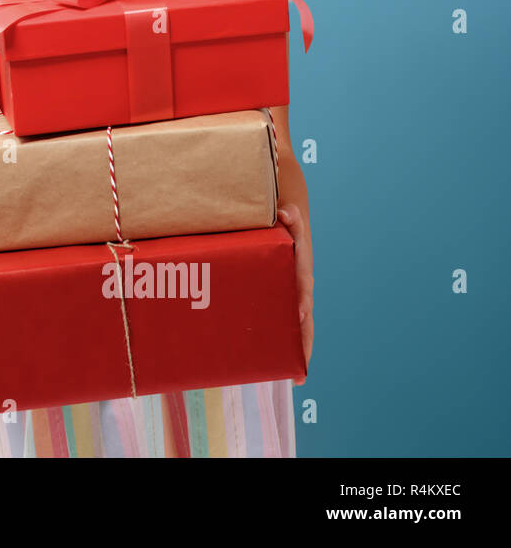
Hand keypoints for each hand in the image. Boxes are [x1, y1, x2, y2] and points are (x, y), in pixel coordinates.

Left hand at [276, 204, 313, 384]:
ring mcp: (295, 298)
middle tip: (300, 367)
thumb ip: (288, 215)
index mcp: (301, 270)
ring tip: (295, 378)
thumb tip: (286, 212)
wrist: (288, 223)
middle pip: (306, 319)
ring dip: (299, 351)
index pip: (303, 287)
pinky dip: (289, 345)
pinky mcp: (285, 303)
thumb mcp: (287, 217)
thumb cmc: (284, 222)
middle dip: (304, 343)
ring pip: (300, 329)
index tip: (299, 313)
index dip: (302, 299)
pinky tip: (284, 369)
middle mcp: (302, 288)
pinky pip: (287, 326)